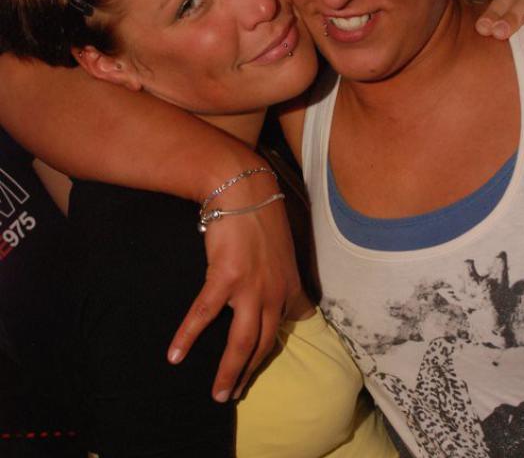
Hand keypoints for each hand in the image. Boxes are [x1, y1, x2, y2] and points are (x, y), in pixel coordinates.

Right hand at [167, 177, 299, 402]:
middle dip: (248, 373)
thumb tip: (284, 294)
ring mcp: (252, 287)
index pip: (282, 329)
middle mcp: (275, 292)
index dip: (268, 353)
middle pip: (263, 344)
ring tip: (217, 394)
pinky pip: (205, 315)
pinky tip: (175, 355)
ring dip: (228, 371)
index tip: (255, 368)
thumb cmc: (261, 216)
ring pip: (242, 342)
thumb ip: (282, 275)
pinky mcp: (226, 278)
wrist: (244, 190)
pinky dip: (188, 337)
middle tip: (232, 394)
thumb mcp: (282, 249)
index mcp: (289, 285)